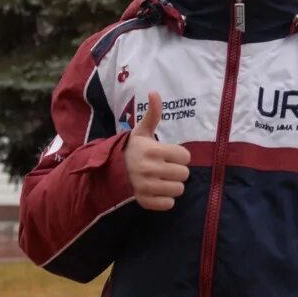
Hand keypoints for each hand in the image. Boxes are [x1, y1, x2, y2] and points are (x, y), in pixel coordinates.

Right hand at [124, 91, 189, 210]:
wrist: (112, 169)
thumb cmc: (133, 148)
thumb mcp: (142, 130)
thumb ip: (153, 113)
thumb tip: (154, 92)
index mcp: (153, 150)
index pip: (185, 156)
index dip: (180, 156)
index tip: (170, 155)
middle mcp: (150, 169)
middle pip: (184, 174)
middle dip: (177, 171)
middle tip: (166, 168)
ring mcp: (146, 187)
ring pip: (178, 190)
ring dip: (173, 185)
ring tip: (162, 179)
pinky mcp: (144, 201)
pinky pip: (168, 204)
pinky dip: (165, 200)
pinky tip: (157, 191)